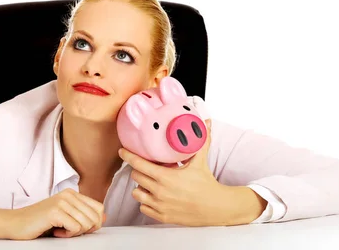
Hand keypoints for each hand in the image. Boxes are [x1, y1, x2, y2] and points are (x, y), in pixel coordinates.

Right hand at [10, 188, 105, 239]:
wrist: (16, 224)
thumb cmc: (40, 222)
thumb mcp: (66, 217)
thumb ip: (84, 216)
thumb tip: (105, 217)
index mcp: (72, 193)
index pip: (99, 208)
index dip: (94, 223)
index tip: (79, 228)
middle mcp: (69, 194)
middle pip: (95, 217)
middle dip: (85, 230)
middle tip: (68, 231)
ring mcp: (62, 201)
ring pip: (86, 223)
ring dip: (74, 233)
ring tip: (60, 231)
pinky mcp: (55, 211)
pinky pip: (76, 228)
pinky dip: (67, 235)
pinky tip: (55, 232)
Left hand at [118, 119, 246, 225]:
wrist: (216, 208)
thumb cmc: (207, 184)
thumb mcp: (201, 161)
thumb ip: (201, 141)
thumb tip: (206, 122)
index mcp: (165, 177)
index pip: (139, 164)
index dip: (128, 156)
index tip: (122, 151)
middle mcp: (159, 191)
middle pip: (136, 177)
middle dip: (139, 170)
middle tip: (147, 166)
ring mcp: (160, 205)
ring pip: (137, 193)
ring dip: (141, 186)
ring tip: (151, 182)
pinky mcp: (162, 216)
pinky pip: (143, 207)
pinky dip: (146, 201)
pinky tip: (155, 195)